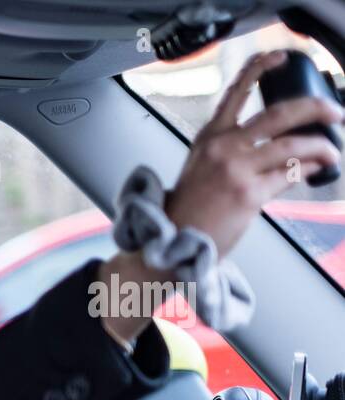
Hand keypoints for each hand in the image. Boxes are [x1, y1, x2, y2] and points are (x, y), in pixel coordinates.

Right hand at [167, 49, 342, 259]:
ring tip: (332, 151)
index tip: (280, 56)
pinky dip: (308, 169)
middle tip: (334, 112)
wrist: (173, 239)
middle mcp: (224, 147)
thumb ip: (233, 148)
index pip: (236, 92)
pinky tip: (316, 169)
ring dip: (322, 146)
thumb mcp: (202, 166)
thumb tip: (277, 143)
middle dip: (315, 108)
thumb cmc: (189, 207)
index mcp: (210, 136)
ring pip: (293, 145)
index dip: (259, 68)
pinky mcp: (250, 194)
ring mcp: (237, 170)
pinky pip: (290, 174)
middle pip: (280, 114)